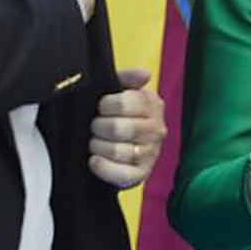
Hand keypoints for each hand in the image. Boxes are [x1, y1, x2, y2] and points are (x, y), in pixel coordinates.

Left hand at [88, 67, 166, 189]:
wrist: (118, 142)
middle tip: (95, 126)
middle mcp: (156, 129)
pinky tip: (94, 160)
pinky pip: (123, 175)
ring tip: (94, 142)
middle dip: (99, 127)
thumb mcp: (120, 89)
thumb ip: (127, 78)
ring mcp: (151, 153)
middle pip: (119, 129)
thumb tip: (144, 74)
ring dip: (98, 146)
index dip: (106, 105)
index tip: (100, 107)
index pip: (124, 103)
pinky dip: (104, 168)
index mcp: (152, 105)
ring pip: (119, 152)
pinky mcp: (142, 174)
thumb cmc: (117, 113)